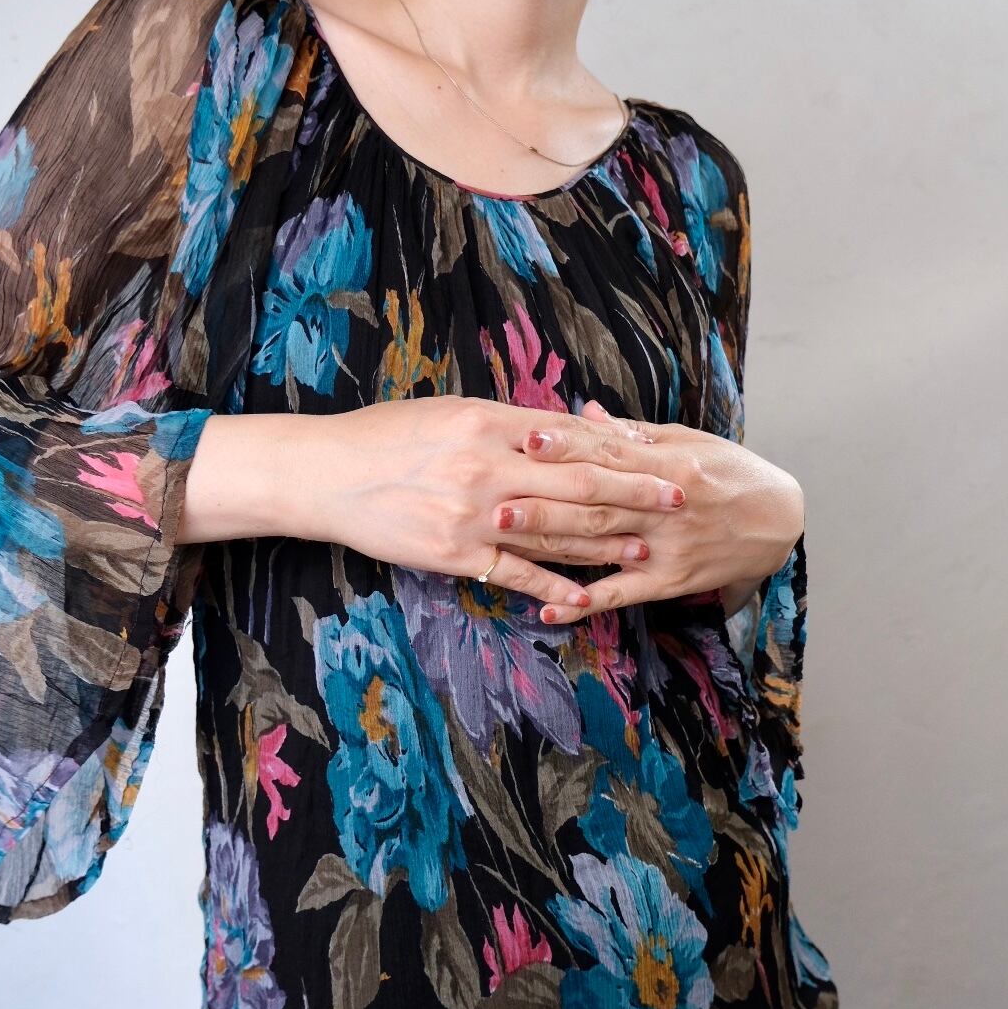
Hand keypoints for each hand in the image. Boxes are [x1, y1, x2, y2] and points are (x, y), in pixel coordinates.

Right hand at [291, 395, 688, 613]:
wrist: (327, 475)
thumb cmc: (385, 436)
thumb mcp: (449, 412)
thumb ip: (505, 424)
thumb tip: (556, 429)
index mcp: (491, 423)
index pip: (573, 438)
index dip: (623, 449)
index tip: (661, 453)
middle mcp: (490, 467)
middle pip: (580, 484)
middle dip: (636, 493)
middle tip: (680, 499)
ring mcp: (475, 515)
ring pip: (557, 531)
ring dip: (608, 542)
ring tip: (648, 548)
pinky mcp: (457, 554)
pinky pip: (517, 574)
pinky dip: (554, 587)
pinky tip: (586, 596)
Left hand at [496, 399, 804, 623]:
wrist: (780, 522)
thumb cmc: (731, 473)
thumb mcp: (689, 443)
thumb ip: (633, 433)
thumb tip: (582, 413)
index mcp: (669, 464)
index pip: (610, 453)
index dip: (568, 446)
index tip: (528, 438)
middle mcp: (665, 506)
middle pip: (596, 500)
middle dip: (545, 497)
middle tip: (497, 496)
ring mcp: (665, 547)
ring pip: (601, 543)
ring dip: (552, 541)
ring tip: (504, 538)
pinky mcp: (669, 581)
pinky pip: (622, 594)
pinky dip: (585, 604)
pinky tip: (549, 608)